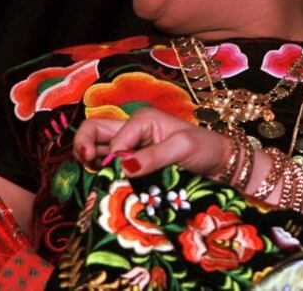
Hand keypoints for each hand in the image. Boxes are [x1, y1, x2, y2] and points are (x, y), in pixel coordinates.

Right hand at [73, 107, 229, 179]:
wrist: (219, 164)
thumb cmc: (205, 149)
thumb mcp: (183, 148)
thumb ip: (153, 157)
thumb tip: (123, 166)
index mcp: (142, 119)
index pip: (113, 137)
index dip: (112, 157)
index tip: (123, 175)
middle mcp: (131, 129)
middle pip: (93, 130)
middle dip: (83, 145)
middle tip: (88, 166)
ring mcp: (129, 147)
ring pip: (96, 147)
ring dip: (90, 161)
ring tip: (95, 176)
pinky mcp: (131, 163)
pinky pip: (106, 164)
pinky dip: (100, 173)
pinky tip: (105, 182)